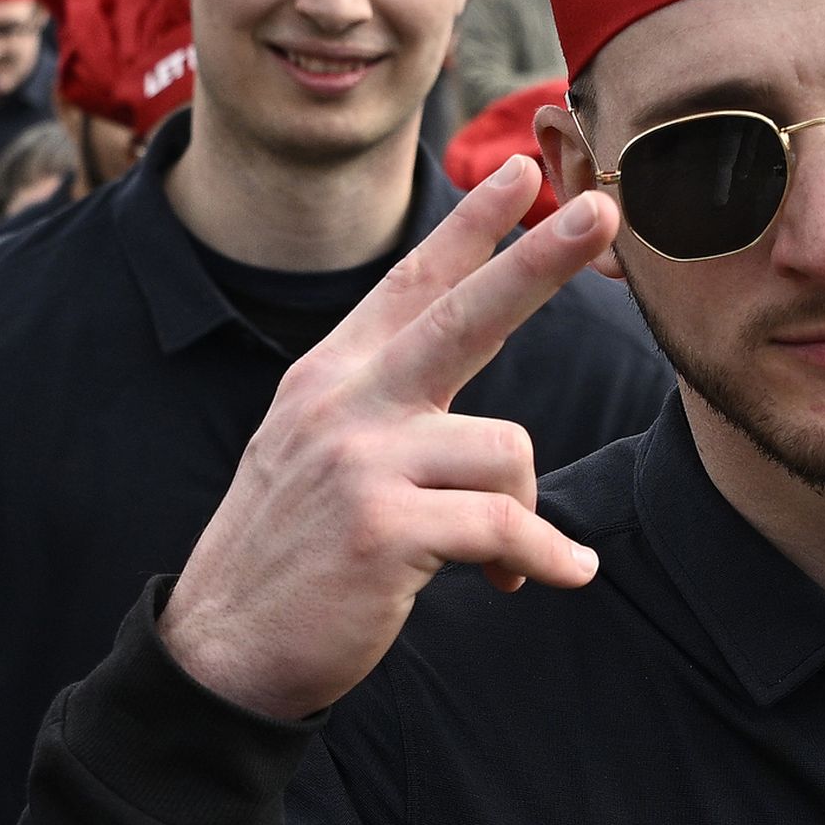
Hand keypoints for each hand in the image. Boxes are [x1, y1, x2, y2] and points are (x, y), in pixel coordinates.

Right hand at [159, 160, 615, 723]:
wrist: (221, 651)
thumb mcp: (321, 460)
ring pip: (506, 450)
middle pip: (462, 315)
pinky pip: (507, 528)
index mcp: (330, 378)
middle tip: (603, 207)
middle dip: (538, 258)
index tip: (523, 173)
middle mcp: (342, 403)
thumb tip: (494, 435)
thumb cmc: (292, 559)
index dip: (470, 228)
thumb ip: (388, 415)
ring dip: (523, 512)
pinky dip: (544, 559)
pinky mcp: (383, 528)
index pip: (410, 285)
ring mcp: (359, 462)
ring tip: (501, 561)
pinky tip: (553, 579)